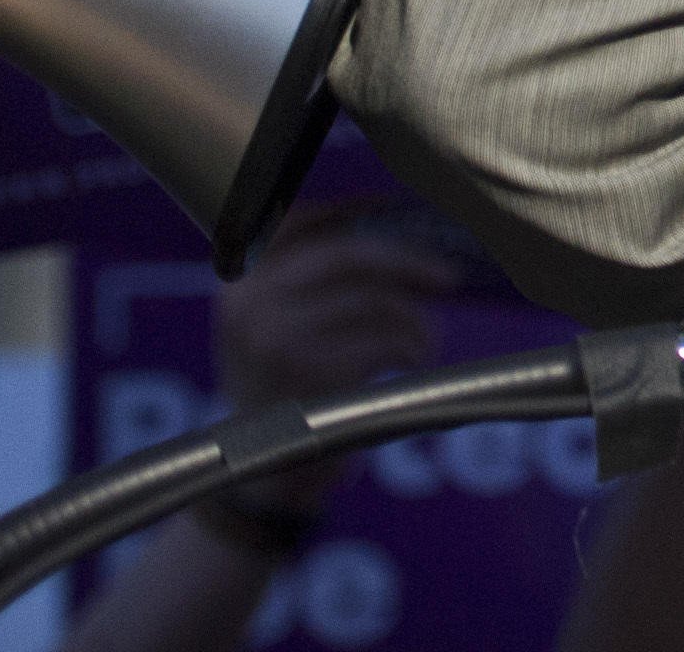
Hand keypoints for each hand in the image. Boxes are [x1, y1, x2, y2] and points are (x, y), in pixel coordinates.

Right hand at [207, 204, 454, 511]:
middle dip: (408, 261)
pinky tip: (413, 360)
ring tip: (423, 340)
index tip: (396, 211)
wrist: (265, 474)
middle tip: (446, 277)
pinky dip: (414, 348)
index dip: (353, 210)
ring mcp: (277, 339)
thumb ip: (307, 279)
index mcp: (237, 285)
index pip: (297, 222)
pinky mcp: (312, 374)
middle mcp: (248, 306)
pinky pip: (387, 341)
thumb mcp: (270, 326)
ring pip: (377, 301)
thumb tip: (388, 221)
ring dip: (416, 320)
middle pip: (348, 255)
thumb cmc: (285, 389)